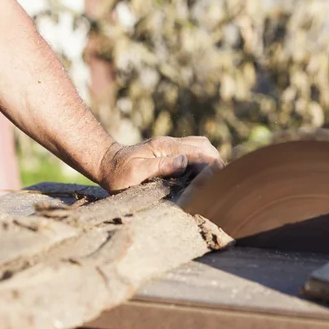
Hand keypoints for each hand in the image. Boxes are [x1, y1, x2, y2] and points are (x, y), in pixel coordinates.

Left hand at [97, 136, 224, 192]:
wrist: (107, 164)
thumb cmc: (119, 174)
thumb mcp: (136, 172)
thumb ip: (160, 166)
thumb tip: (184, 161)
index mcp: (165, 147)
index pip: (198, 153)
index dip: (211, 167)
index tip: (216, 184)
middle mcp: (171, 144)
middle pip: (205, 147)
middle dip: (216, 164)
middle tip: (221, 184)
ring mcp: (171, 147)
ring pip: (202, 147)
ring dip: (212, 161)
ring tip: (216, 181)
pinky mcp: (171, 152)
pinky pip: (195, 151)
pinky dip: (204, 161)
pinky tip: (205, 176)